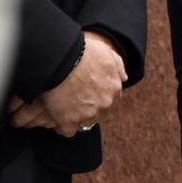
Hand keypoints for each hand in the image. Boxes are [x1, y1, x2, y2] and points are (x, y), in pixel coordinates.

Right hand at [9, 31, 126, 136]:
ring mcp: (87, 114)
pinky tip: (57, 117)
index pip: (109, 98)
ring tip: (63, 108)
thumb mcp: (107, 53)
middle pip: (98, 112)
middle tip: (73, 98)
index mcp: (114, 88)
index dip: (97, 95)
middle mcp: (104, 104)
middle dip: (88, 107)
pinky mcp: (68, 121)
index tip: (86, 91)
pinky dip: (62, 125)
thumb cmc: (83, 52)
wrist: (61, 58)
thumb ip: (118, 66)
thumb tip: (124, 79)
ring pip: (84, 122)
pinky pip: (67, 131)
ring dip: (76, 117)